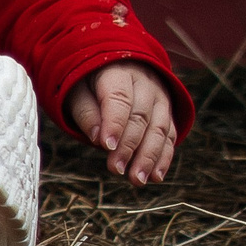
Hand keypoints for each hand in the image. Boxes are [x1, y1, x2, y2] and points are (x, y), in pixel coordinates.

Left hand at [63, 62, 178, 185]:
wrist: (113, 65)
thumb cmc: (87, 82)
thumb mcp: (76, 90)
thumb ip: (86, 112)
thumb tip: (98, 138)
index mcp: (118, 72)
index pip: (119, 98)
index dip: (114, 123)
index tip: (106, 147)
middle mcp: (145, 83)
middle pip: (141, 117)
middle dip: (129, 146)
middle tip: (116, 169)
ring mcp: (161, 98)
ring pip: (160, 128)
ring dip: (150, 157)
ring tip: (137, 180)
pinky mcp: (168, 112)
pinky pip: (170, 135)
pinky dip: (164, 157)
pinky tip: (155, 176)